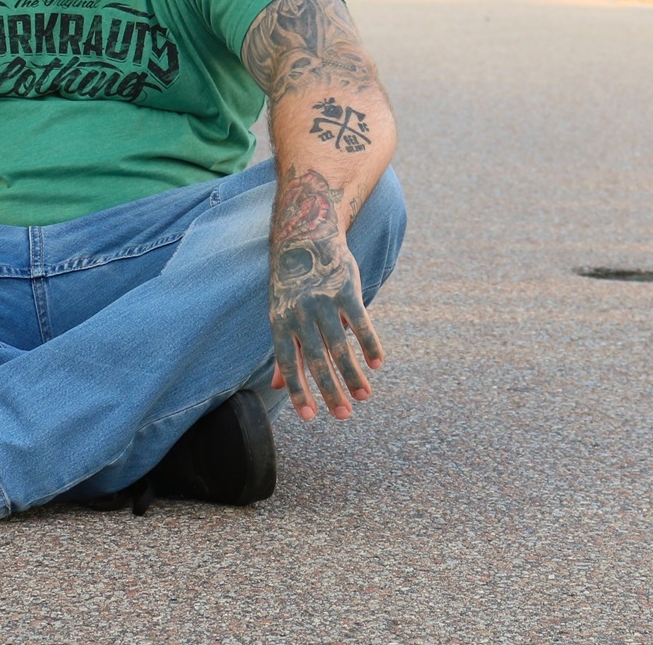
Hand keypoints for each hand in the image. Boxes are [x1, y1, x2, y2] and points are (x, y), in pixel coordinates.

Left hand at [269, 167, 383, 419]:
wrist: (305, 235)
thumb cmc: (291, 283)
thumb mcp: (280, 313)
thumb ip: (283, 351)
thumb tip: (275, 386)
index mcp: (281, 322)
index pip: (288, 364)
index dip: (298, 391)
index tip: (311, 417)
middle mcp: (300, 314)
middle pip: (317, 360)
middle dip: (331, 391)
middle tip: (344, 416)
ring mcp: (324, 302)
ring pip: (341, 346)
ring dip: (353, 375)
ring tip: (364, 397)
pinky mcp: (346, 290)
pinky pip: (360, 323)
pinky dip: (370, 345)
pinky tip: (377, 365)